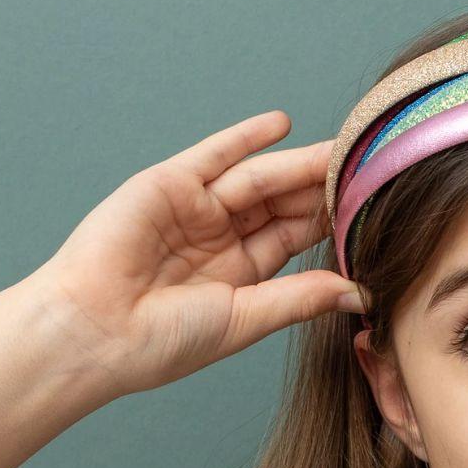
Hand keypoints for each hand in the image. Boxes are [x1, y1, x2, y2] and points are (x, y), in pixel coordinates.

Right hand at [27, 110, 365, 395]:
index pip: (294, 239)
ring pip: (259, 179)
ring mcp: (194, 209)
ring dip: (300, 164)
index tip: (372, 210)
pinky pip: (214, 155)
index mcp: (239, 274)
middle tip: (368, 170)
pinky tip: (284, 125)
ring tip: (344, 150)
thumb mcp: (247, 319)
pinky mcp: (167, 185)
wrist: (95, 333)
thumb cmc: (163, 342)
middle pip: (282, 204)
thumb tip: (362, 293)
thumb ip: (302, 299)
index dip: (331, 224)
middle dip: (322, 188)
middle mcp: (219, 238)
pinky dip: (246, 137)